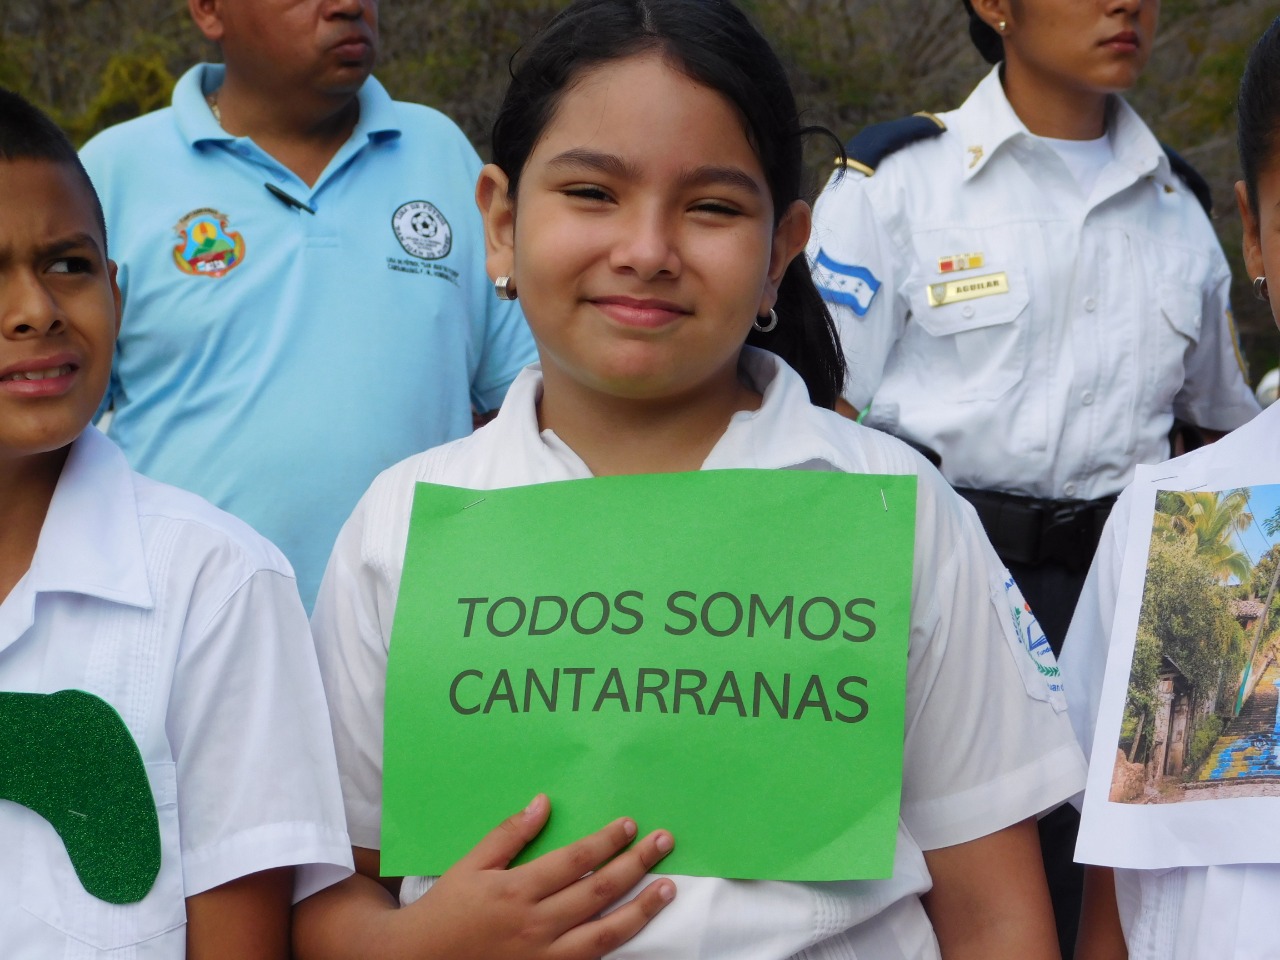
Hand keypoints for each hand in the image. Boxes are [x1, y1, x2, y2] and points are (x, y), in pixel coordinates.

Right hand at [400, 794, 675, 959]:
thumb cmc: (447, 909)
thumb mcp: (471, 864)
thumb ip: (510, 834)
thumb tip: (543, 802)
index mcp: (516, 891)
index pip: (574, 861)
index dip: (606, 842)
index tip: (629, 825)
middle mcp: (535, 925)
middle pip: (598, 892)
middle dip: (635, 865)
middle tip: (663, 842)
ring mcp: (544, 957)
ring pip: (605, 934)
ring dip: (641, 909)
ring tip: (668, 888)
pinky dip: (619, 944)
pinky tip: (637, 926)